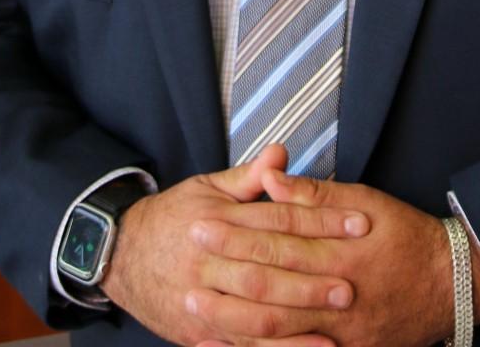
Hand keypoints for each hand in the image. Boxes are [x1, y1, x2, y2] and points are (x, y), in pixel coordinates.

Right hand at [102, 144, 370, 346]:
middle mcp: (210, 260)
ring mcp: (202, 299)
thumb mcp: (207, 188)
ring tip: (337, 319)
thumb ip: (249, 176)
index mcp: (218, 219)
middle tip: (353, 279)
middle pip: (268, 267)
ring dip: (298, 318)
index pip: (278, 218)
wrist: (121, 255)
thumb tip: (282, 153)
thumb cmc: (174, 216)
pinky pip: (240, 344)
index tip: (358, 223)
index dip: (320, 220)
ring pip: (254, 311)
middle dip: (312, 275)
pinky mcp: (197, 332)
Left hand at [188, 169, 479, 346]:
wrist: (448, 285)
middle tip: (186, 259)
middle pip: (271, 280)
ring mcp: (340, 330)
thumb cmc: (404, 235)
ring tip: (195, 302)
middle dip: (225, 269)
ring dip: (230, 314)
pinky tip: (228, 343)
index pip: (278, 237)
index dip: (237, 230)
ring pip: (276, 326)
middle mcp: (338, 290)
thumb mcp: (365, 201)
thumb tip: (272, 181)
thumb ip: (314, 196)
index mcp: (340, 247)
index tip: (200, 222)